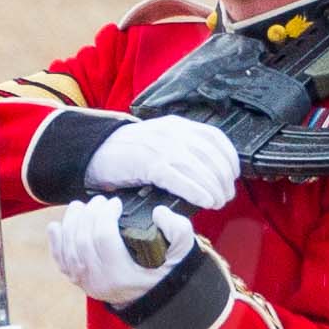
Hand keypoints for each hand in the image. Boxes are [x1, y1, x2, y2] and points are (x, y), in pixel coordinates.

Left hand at [48, 196, 194, 305]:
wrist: (156, 297)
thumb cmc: (168, 271)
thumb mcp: (182, 251)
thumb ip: (177, 229)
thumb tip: (158, 213)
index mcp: (124, 275)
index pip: (104, 239)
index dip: (105, 215)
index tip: (116, 203)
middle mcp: (102, 282)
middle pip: (83, 241)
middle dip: (89, 215)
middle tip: (100, 201)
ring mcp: (88, 283)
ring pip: (69, 249)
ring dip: (71, 223)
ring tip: (81, 206)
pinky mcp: (80, 282)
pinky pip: (61, 262)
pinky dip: (56, 242)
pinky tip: (57, 225)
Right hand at [83, 116, 238, 209]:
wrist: (95, 150)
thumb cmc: (128, 152)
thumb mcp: (160, 142)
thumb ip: (182, 151)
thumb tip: (209, 175)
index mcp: (177, 125)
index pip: (215, 138)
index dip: (229, 158)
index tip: (233, 175)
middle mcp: (172, 132)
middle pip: (211, 155)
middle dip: (224, 179)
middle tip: (226, 196)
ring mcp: (160, 147)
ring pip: (198, 168)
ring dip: (213, 188)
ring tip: (217, 203)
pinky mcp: (147, 163)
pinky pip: (178, 178)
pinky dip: (195, 190)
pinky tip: (204, 201)